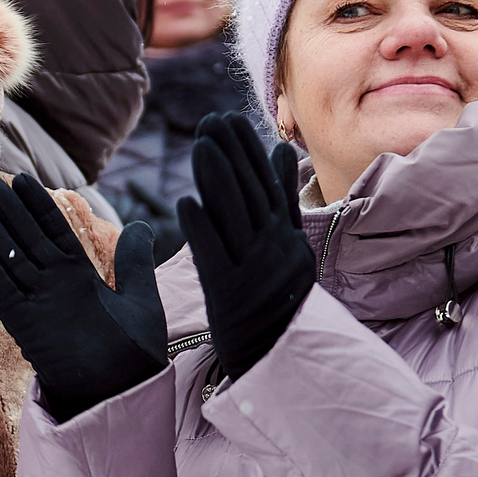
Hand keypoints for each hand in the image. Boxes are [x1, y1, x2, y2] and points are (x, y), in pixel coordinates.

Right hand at [0, 174, 166, 421]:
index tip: (21, 177)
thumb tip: (142, 225)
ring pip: (9, 261)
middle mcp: (54, 285)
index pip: (53, 230)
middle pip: (24, 239)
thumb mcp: (140, 297)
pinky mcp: (27, 329)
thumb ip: (135, 261)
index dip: (36, 204)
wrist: (126, 391)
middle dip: (5, 209)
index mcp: (78, 275)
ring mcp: (39, 305)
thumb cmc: (136, 351)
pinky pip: (3, 297)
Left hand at [176, 114, 317, 382]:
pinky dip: (202, 229)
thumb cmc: (280, 300)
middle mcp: (274, 249)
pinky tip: (185, 202)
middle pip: (250, 194)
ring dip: (217, 180)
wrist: (280, 358)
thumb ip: (284, 200)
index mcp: (286, 236)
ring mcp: (254, 272)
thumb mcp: (292, 246)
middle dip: (231, 155)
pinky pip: (215, 257)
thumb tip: (282, 151)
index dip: (247, 151)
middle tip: (212, 120)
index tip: (229, 118)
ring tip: (200, 145)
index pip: (265, 184)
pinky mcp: (231, 296)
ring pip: (234, 218)